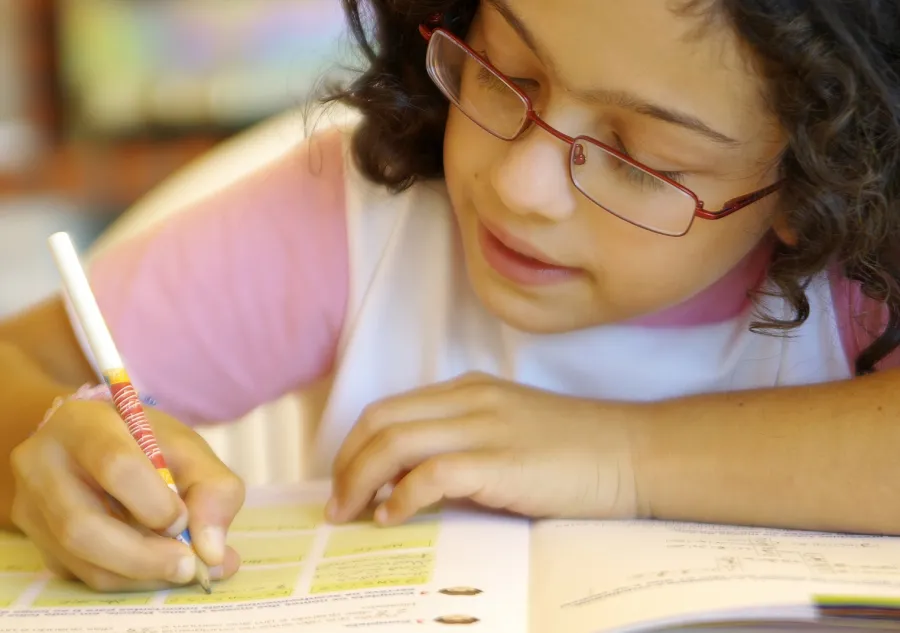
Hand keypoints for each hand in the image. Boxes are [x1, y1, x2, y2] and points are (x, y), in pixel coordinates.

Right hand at [10, 400, 244, 591]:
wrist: (103, 444)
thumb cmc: (149, 442)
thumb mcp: (190, 449)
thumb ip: (214, 491)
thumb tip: (213, 552)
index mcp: (82, 423)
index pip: (114, 466)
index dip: (154, 503)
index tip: (183, 520)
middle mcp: (42, 464)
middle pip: (82, 525)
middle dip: (143, 556)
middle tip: (190, 567)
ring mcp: (31, 505)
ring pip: (80, 558)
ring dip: (138, 573)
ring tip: (182, 568)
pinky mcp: (36, 539)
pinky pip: (80, 573)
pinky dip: (126, 578)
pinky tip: (156, 567)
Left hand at [328, 372, 641, 525]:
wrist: (633, 453)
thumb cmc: (578, 449)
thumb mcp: (511, 429)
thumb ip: (465, 440)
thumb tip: (412, 479)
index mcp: (470, 391)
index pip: (390, 409)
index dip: (356, 445)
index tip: (345, 478)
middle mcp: (470, 401)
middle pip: (381, 421)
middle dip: (346, 463)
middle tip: (338, 502)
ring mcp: (485, 428)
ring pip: (395, 442)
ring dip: (361, 481)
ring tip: (353, 514)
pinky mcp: (500, 462)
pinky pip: (430, 474)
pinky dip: (401, 497)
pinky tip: (395, 517)